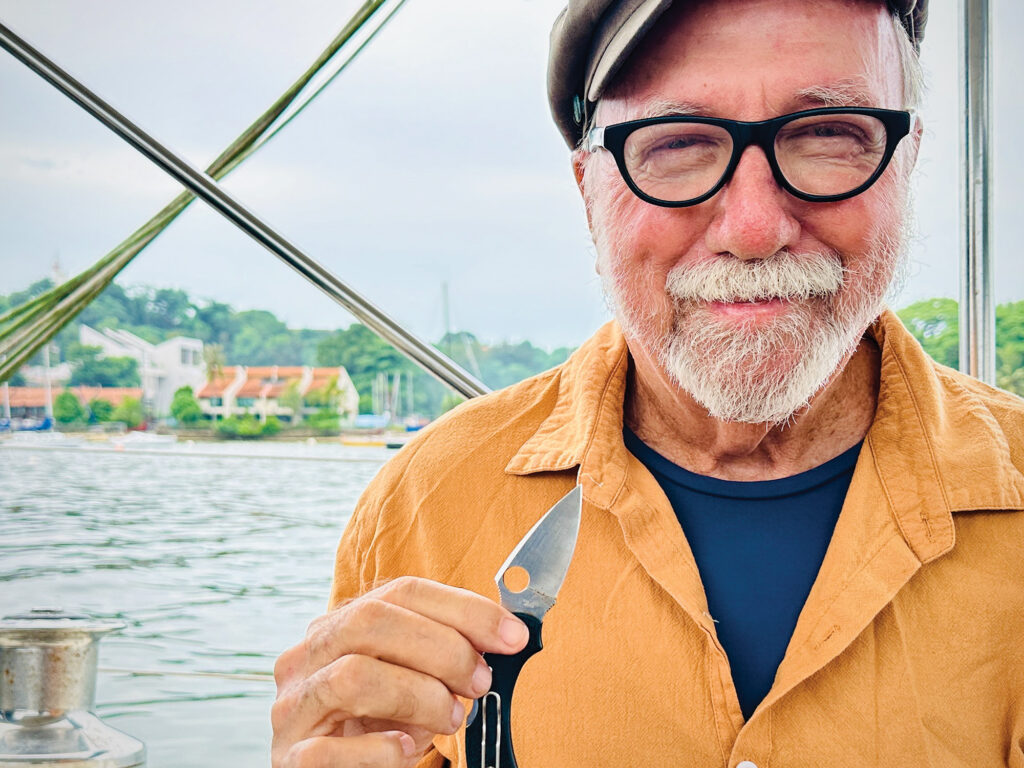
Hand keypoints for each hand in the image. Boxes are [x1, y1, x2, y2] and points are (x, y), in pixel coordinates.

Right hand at [271, 576, 529, 766]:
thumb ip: (442, 654)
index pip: (401, 591)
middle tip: (480, 682)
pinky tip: (404, 750)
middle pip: (371, 621)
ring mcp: (293, 708)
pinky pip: (327, 750)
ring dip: (418, 695)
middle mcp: (307, 657)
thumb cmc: (381, 725)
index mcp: (339, 626)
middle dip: (442, 648)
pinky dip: (377, 751)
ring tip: (451, 718)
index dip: (464, 609)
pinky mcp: (290, 759)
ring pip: (352, 676)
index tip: (512, 636)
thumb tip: (506, 635)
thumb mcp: (412, 680)